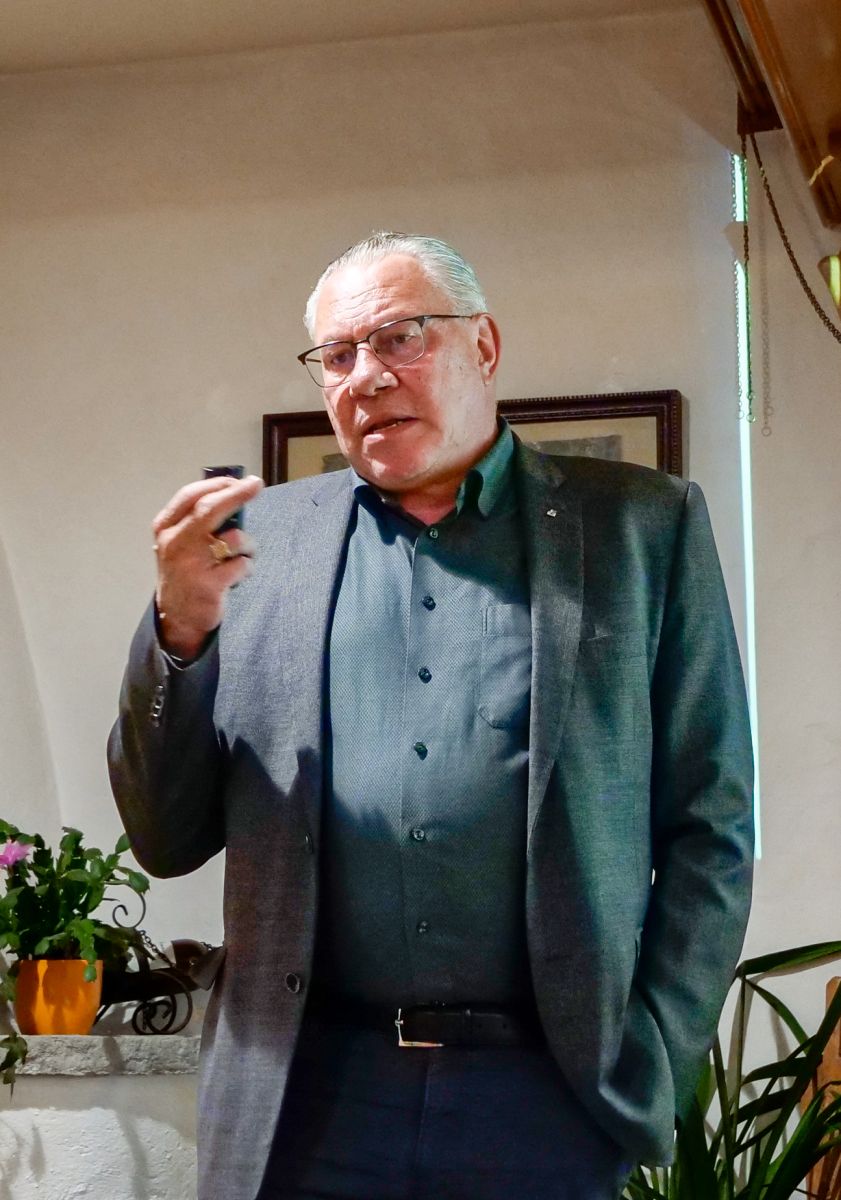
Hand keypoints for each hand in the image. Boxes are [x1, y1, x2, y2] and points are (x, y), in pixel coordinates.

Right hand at [152, 474, 263, 658]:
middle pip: (210, 508)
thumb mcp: (179, 542)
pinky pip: (242, 564)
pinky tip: (238, 576)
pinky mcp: (209, 585)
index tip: (239, 480)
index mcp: (165, 528)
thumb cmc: (185, 572)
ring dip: (248, 545)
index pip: (191, 496)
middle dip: (237, 493)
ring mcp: (192, 564)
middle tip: (256, 485)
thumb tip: (231, 492)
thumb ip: (196, 519)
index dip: (218, 484)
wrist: (177, 617)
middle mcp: (176, 543)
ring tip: (243, 556)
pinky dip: (247, 567)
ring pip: (234, 538)